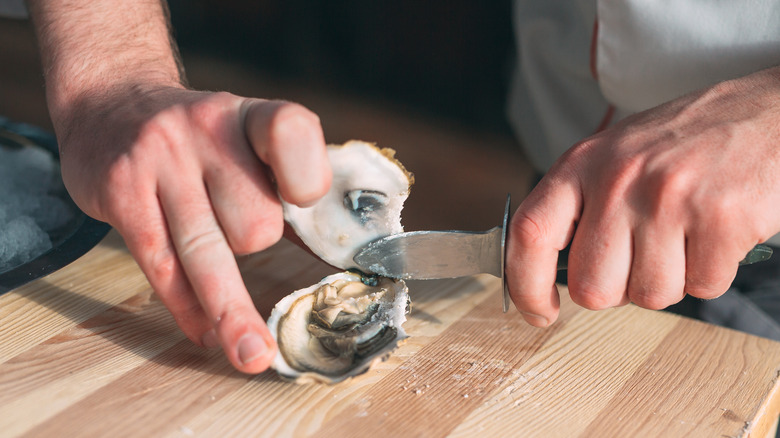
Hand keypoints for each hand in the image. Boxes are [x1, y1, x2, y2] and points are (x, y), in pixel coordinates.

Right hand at [58, 84, 330, 372]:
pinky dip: (188, 307)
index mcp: (250, 117)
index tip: (306, 207)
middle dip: (256, 244)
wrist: (113, 104)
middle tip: (235, 231)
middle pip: (254, 220)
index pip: (291, 132)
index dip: (308, 177)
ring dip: (233, 313)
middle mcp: (205, 128)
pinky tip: (206, 332)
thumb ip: (289, 188)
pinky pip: (162, 265)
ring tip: (253, 356)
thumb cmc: (203, 140)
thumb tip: (342, 253)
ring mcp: (158, 158)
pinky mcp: (120, 191)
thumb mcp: (248, 141)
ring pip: (206, 251)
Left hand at [506, 67, 779, 325]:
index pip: (530, 233)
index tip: (538, 312)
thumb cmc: (681, 143)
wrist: (766, 112)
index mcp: (582, 164)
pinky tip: (714, 234)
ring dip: (669, 280)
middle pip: (592, 288)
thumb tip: (544, 274)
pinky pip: (703, 287)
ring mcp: (670, 199)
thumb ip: (577, 207)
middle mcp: (618, 180)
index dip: (524, 285)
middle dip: (616, 289)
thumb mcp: (612, 155)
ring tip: (683, 235)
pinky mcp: (721, 218)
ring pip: (650, 296)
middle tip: (640, 256)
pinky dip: (710, 273)